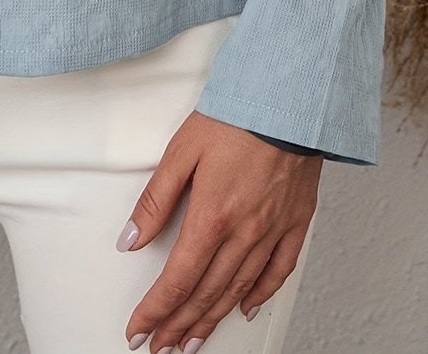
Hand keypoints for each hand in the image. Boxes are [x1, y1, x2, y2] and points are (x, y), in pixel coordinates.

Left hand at [118, 109, 319, 353]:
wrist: (290, 98)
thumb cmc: (236, 115)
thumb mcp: (182, 150)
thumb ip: (156, 199)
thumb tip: (131, 239)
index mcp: (212, 216)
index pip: (177, 280)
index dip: (155, 311)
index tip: (139, 331)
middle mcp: (244, 233)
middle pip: (205, 293)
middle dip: (178, 325)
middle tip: (161, 346)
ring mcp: (272, 230)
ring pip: (238, 290)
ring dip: (212, 319)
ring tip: (193, 341)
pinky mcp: (296, 222)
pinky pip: (279, 270)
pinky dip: (260, 294)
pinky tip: (245, 308)